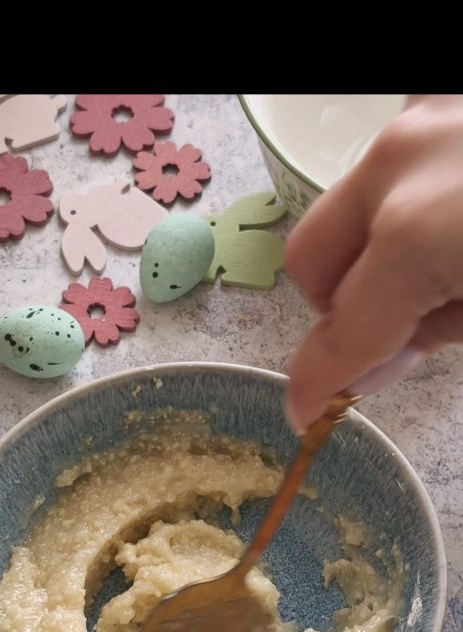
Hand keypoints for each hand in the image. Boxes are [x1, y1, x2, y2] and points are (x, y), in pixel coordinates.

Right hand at [285, 95, 462, 429]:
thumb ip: (430, 337)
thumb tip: (367, 366)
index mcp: (416, 232)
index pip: (344, 332)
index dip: (319, 383)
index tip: (305, 411)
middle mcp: (399, 161)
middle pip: (312, 259)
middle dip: (341, 306)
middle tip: (398, 328)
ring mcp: (419, 116)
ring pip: (350, 209)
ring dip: (375, 251)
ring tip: (448, 261)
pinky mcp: (439, 99)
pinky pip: (392, 166)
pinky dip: (406, 200)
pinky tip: (454, 214)